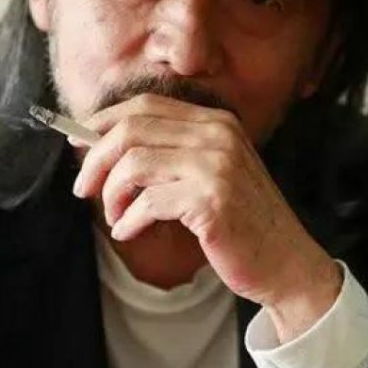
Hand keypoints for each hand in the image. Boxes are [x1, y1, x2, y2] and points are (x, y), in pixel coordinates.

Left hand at [71, 93, 341, 340]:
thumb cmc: (242, 222)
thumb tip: (103, 146)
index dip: (104, 121)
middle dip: (95, 159)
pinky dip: (128, 220)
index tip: (81, 143)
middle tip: (84, 188)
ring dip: (112, 194)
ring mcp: (217, 166)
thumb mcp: (212, 173)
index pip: (145, 106)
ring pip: (134, 163)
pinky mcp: (211, 200)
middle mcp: (218, 135)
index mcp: (216, 122)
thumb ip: (171, 154)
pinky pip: (148, 202)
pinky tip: (130, 232)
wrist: (286, 262)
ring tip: (115, 217)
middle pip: (132, 129)